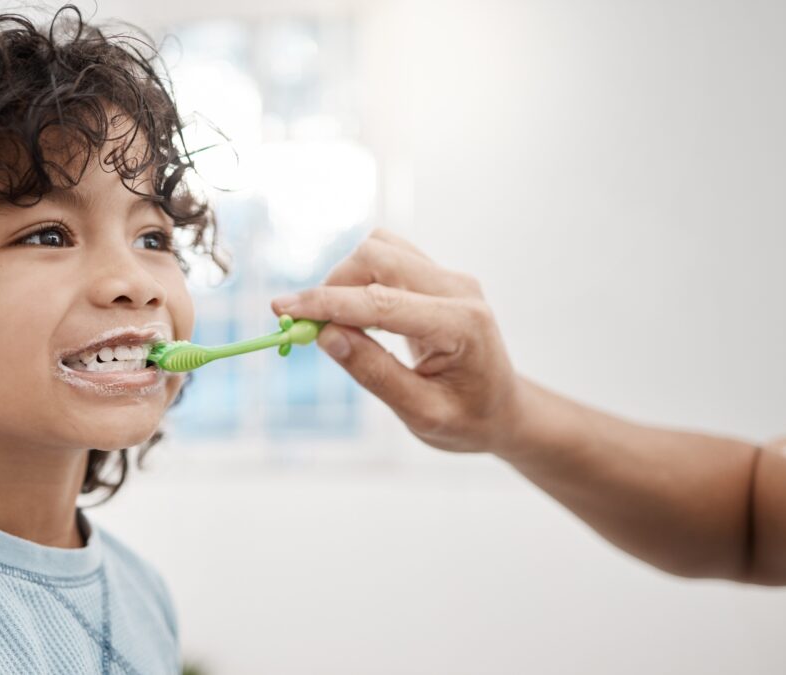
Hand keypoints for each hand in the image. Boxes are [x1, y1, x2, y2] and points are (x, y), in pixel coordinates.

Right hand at [271, 228, 528, 454]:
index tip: (282, 310)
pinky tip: (356, 315)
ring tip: (337, 325)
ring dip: (345, 280)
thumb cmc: (468, 419)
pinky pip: (388, 257)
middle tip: (307, 328)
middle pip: (377, 257)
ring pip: (379, 249)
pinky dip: (360, 279)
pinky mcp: (437, 277)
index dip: (325, 304)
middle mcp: (458, 289)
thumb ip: (374, 373)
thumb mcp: (421, 414)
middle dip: (332, 287)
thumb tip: (325, 336)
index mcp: (461, 325)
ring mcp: (449, 278)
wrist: (503, 409)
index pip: (380, 302)